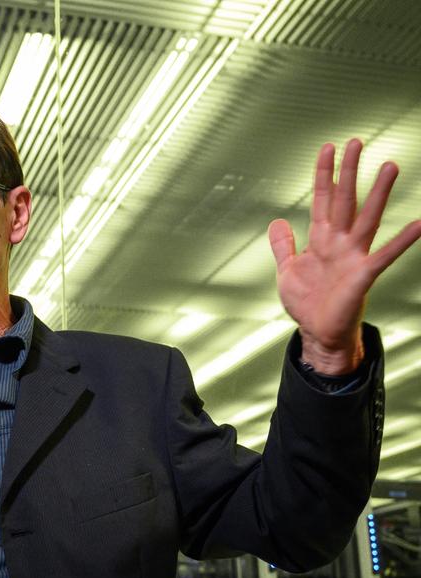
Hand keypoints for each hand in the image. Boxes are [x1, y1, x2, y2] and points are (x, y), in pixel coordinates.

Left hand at [268, 139, 420, 373]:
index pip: (323, 199)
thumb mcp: (287, 270)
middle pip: (345, 200)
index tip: (328, 148)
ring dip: (378, 193)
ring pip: (368, 218)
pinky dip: (403, 240)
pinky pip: (385, 255)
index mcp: (321, 239)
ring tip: (390, 166)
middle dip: (350, 171)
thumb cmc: (306, 302)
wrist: (316, 332)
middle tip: (356, 142)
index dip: (325, 174)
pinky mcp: (363, 275)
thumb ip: (283, 245)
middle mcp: (340, 242)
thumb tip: (277, 221)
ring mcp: (353, 256)